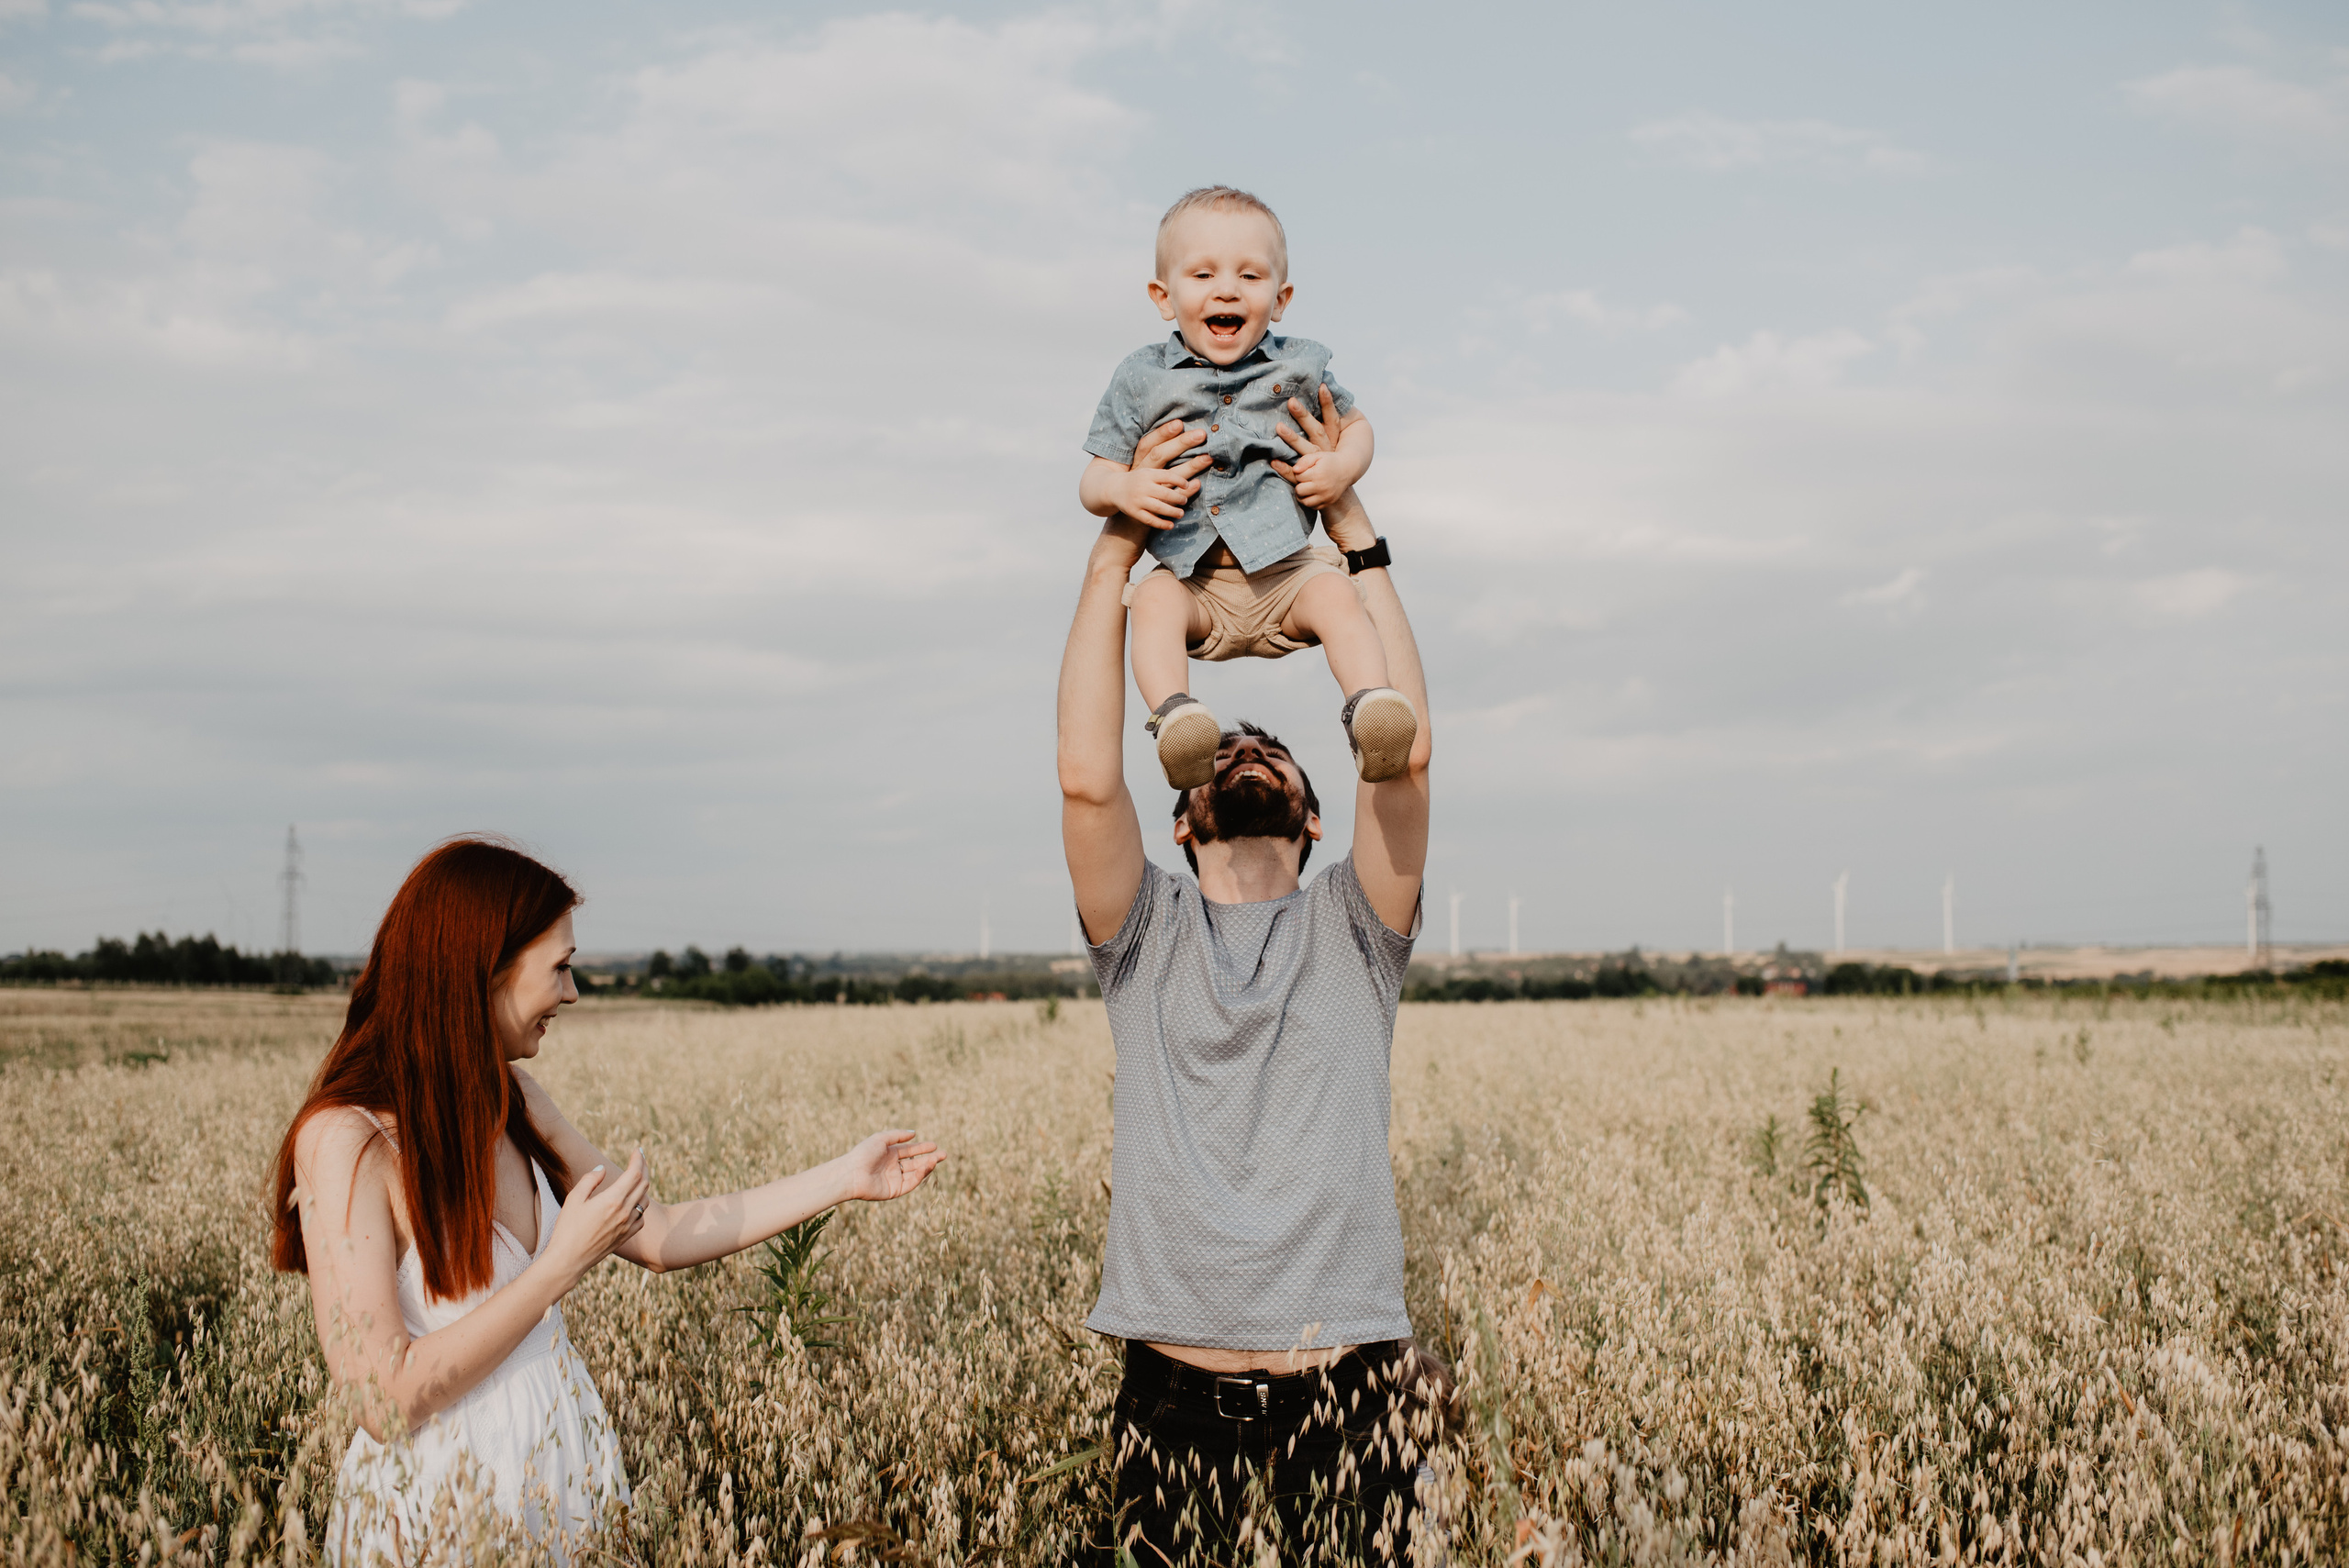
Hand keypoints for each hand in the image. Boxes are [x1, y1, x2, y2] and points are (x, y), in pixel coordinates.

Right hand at [540, 1148, 649, 1290]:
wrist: (569, 1260)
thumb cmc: (567, 1229)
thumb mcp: (574, 1199)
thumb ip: (590, 1180)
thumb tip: (603, 1169)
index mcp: (612, 1200)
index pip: (634, 1173)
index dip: (638, 1159)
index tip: (637, 1150)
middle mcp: (624, 1212)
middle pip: (643, 1184)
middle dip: (643, 1168)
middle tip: (639, 1159)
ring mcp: (627, 1226)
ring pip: (644, 1201)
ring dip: (643, 1186)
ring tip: (637, 1178)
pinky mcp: (626, 1237)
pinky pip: (641, 1218)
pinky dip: (640, 1206)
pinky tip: (633, 1204)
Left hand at [840, 1130, 943, 1201]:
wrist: (852, 1174)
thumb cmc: (863, 1154)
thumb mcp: (880, 1139)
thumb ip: (897, 1136)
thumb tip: (914, 1133)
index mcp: (889, 1154)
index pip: (909, 1151)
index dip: (922, 1148)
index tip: (934, 1145)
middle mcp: (893, 1167)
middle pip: (915, 1162)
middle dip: (929, 1158)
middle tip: (944, 1154)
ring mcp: (894, 1179)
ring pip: (915, 1173)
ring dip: (927, 1166)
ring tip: (937, 1159)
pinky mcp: (895, 1191)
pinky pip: (910, 1183)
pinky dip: (920, 1176)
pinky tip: (927, 1167)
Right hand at [1111, 420, 1211, 529]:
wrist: (1112, 489)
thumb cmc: (1138, 476)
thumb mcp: (1148, 464)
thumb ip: (1165, 457)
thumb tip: (1193, 445)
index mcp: (1146, 469)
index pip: (1165, 469)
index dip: (1180, 473)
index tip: (1194, 474)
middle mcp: (1142, 484)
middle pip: (1165, 488)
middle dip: (1180, 494)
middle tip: (1194, 490)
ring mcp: (1138, 499)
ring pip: (1159, 506)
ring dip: (1173, 509)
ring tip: (1182, 510)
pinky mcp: (1134, 512)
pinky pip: (1150, 520)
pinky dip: (1161, 523)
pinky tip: (1171, 524)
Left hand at [1271, 385, 1367, 509]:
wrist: (1336, 495)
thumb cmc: (1330, 463)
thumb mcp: (1331, 444)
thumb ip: (1323, 427)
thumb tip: (1318, 399)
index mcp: (1333, 440)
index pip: (1332, 418)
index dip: (1328, 403)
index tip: (1321, 386)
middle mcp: (1326, 451)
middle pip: (1316, 430)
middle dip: (1303, 415)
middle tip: (1291, 401)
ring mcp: (1318, 466)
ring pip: (1305, 451)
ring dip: (1292, 439)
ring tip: (1278, 426)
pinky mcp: (1309, 479)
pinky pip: (1295, 473)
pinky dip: (1284, 468)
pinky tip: (1273, 461)